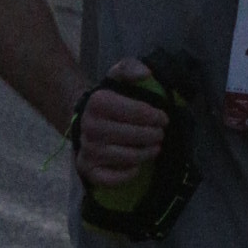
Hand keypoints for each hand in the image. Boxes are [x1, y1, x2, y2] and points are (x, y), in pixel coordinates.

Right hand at [72, 59, 170, 185]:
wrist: (83, 118)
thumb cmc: (108, 98)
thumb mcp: (117, 75)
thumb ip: (131, 68)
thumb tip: (145, 74)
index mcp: (99, 102)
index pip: (139, 113)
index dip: (156, 116)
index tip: (164, 119)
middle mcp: (90, 127)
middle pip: (135, 136)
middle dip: (153, 135)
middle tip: (160, 134)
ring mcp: (88, 150)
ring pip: (128, 157)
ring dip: (146, 154)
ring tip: (154, 148)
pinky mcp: (87, 169)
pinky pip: (111, 179)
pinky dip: (126, 175)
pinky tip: (136, 167)